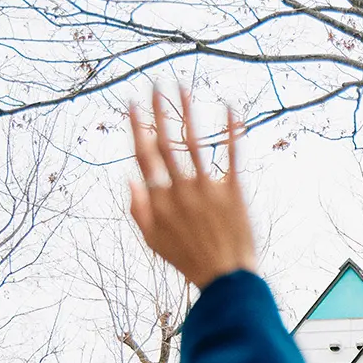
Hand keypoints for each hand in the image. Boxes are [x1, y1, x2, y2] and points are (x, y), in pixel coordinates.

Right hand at [127, 88, 256, 288]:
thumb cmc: (188, 260)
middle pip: (165, 142)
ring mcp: (207, 190)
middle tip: (155, 83)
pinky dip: (231, 131)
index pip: (144, 156)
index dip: (137, 128)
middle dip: (159, 110)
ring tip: (181, 87)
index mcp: (159, 200)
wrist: (227, 279)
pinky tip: (230, 107)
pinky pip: (232, 156)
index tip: (133, 104)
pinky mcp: (233, 192)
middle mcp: (181, 190)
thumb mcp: (154, 241)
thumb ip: (138, 211)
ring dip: (186, 112)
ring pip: (193, 142)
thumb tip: (129, 178)